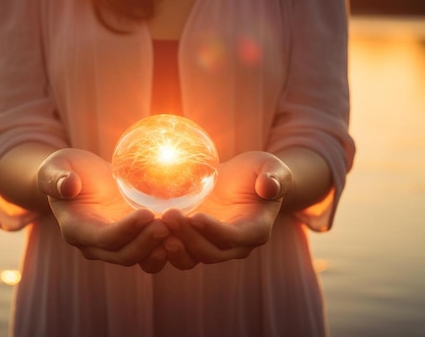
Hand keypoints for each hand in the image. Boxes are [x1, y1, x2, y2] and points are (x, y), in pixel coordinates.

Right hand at [38, 148, 168, 272]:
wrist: (82, 178)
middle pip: (125, 255)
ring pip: (141, 259)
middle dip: (147, 242)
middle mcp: (95, 246)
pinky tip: (182, 231)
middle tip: (168, 223)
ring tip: (178, 230)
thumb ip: (56, 177)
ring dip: (160, 248)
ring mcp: (116, 246)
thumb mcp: (56, 166)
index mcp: (76, 230)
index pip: (103, 238)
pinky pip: (151, 253)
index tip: (147, 213)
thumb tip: (68, 186)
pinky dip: (167, 247)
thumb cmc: (68, 169)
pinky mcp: (133, 241)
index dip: (126, 230)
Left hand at [161, 151, 291, 269]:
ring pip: (192, 258)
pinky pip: (178, 254)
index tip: (196, 216)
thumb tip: (269, 187)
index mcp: (255, 230)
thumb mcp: (269, 166)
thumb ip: (275, 176)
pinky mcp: (193, 244)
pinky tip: (149, 230)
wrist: (239, 181)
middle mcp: (235, 246)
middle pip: (210, 252)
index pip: (235, 238)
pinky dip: (163, 248)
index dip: (215, 231)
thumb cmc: (257, 172)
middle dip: (188, 237)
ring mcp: (212, 247)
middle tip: (169, 214)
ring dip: (174, 247)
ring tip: (158, 226)